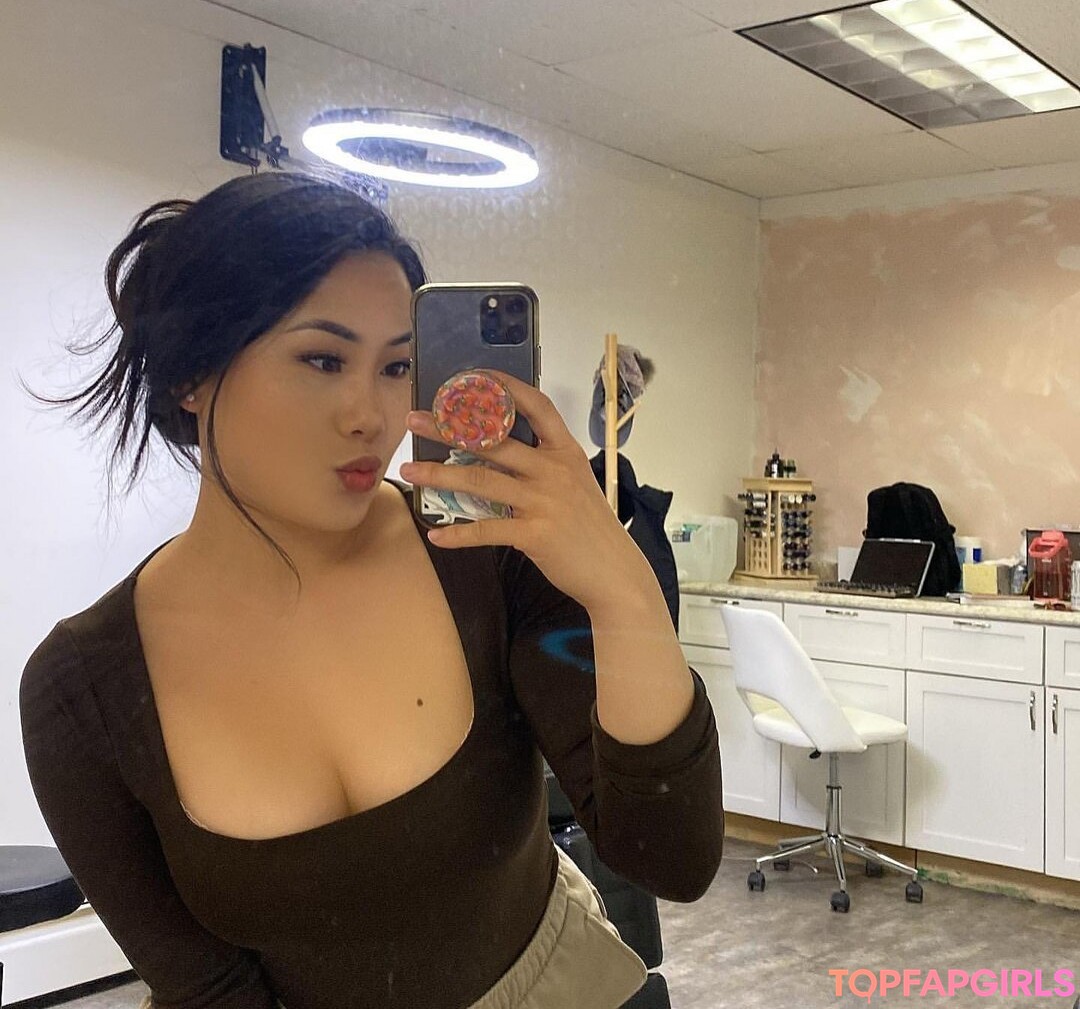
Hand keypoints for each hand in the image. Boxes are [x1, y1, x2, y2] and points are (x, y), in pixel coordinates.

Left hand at [400, 370, 654, 613]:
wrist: (614, 570)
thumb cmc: (590, 526)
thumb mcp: (576, 482)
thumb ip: (545, 464)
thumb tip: (498, 450)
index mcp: (566, 451)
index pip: (536, 406)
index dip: (505, 387)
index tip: (472, 377)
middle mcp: (554, 470)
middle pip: (494, 441)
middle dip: (448, 429)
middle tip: (414, 422)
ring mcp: (544, 502)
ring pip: (481, 481)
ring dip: (439, 477)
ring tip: (409, 472)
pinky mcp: (534, 534)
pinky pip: (487, 530)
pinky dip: (459, 535)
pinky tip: (437, 535)